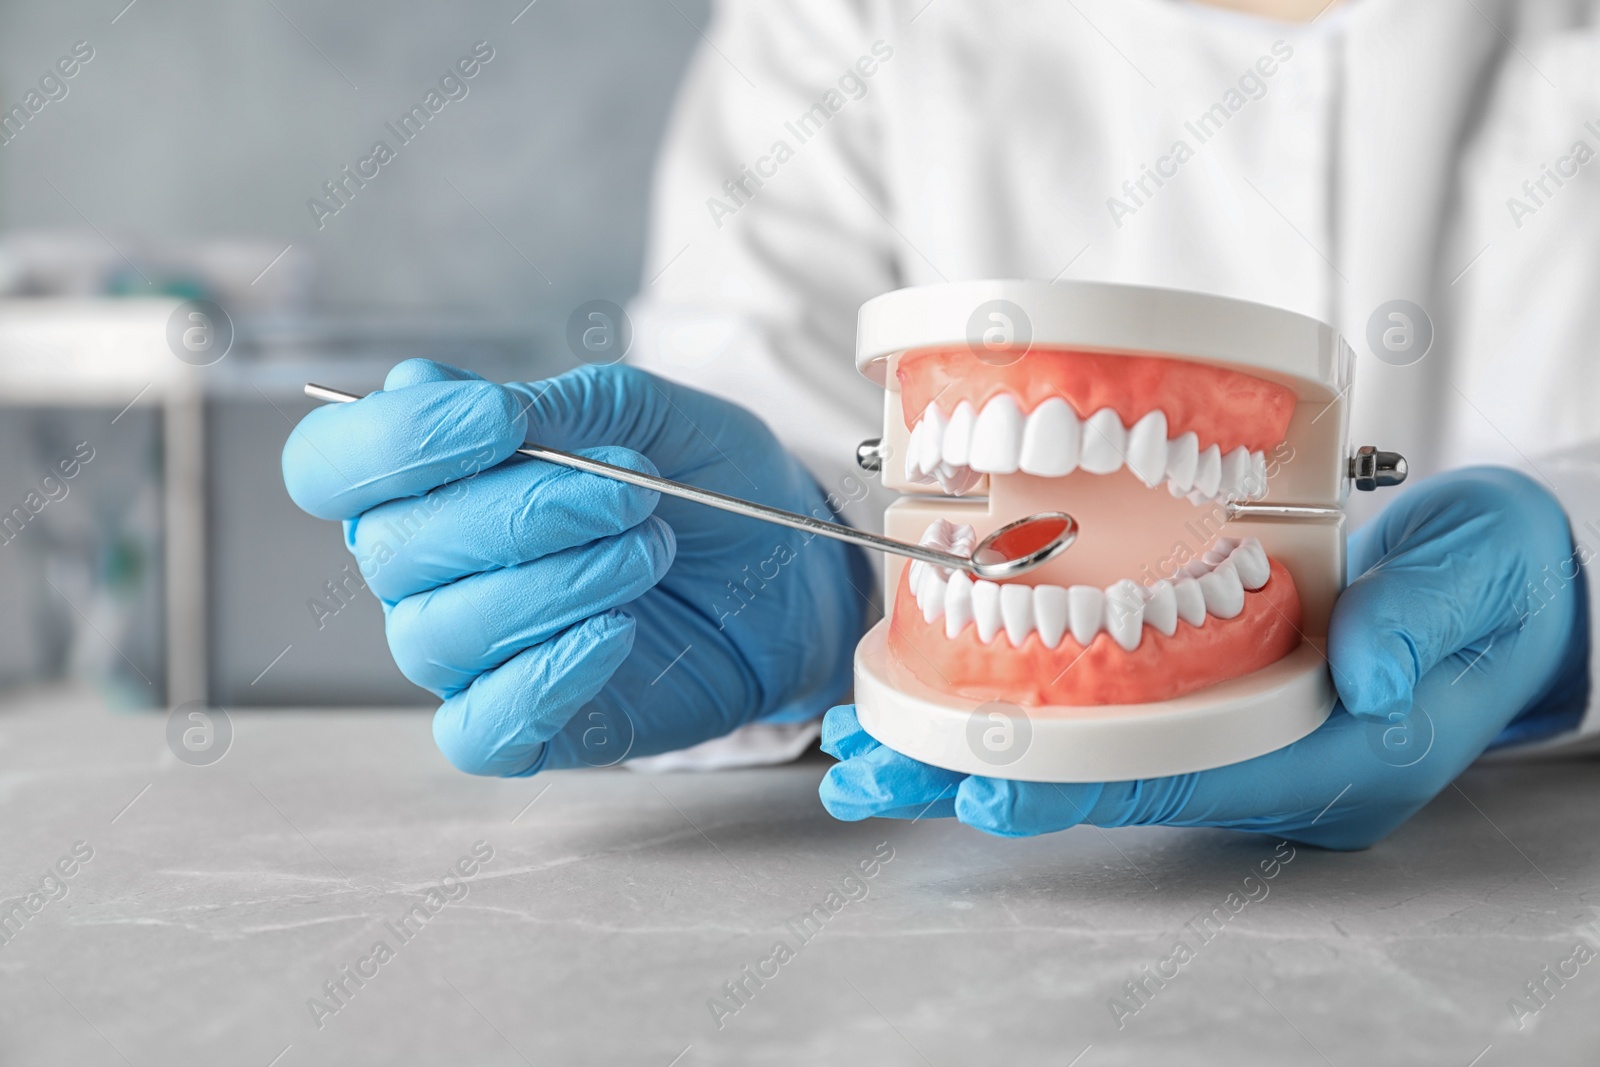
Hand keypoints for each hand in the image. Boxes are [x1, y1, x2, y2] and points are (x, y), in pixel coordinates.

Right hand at [283, 359, 868, 774]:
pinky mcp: (524, 728)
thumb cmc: (709, 487)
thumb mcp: (650, 415)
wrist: (792, 575)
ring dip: (552, 584)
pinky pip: (478, 727)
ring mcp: (470, 656)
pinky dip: (541, 680)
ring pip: (437, 633)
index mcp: (434, 479)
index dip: (396, 441)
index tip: (504, 420)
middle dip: (520, 510)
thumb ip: (550, 406)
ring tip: (647, 549)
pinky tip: (615, 635)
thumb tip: (420, 384)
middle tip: (633, 492)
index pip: (331, 466)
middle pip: (393, 549)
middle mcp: (428, 570)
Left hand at [820, 467, 1589, 848]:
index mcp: (1335, 752)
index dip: (1074, 782)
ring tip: (875, 749)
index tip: (978, 776)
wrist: (1514, 582)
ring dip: (977, 749)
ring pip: (1088, 759)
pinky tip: (950, 701)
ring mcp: (1238, 736)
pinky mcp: (1217, 698)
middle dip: (981, 775)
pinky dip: (1024, 714)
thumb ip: (1425, 620)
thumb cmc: (1499, 580)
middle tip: (873, 771)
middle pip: (1104, 782)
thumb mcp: (1482, 581)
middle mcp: (1270, 761)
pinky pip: (1106, 723)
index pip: (1180, 779)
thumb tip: (1368, 667)